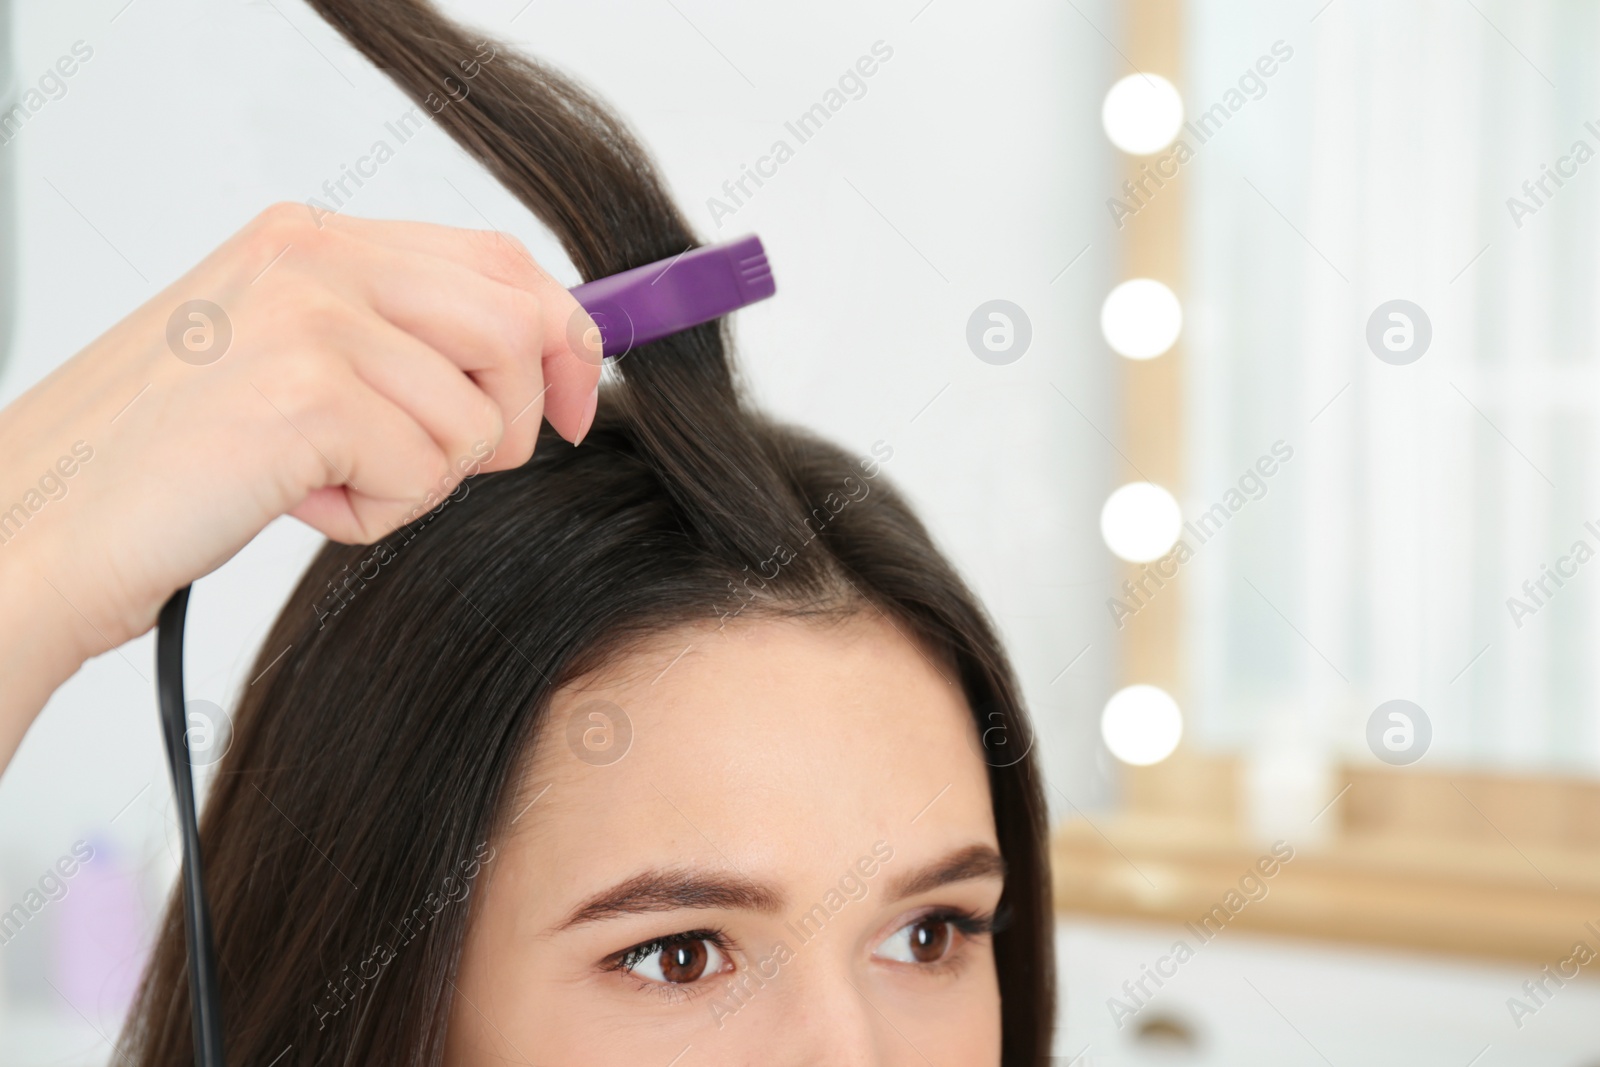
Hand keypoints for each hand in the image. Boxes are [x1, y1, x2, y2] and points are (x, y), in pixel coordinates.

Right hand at [0, 204, 600, 765]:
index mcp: (310, 238)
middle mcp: (314, 258)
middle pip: (518, 323)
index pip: (497, 259)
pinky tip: (294, 503)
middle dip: (517, 416)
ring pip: (477, 418)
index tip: (578, 400)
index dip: (563, 334)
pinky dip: (375, 516)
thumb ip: (389, 334)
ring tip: (324, 482)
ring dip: (419, 482)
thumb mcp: (282, 358)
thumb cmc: (160, 457)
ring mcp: (310, 320)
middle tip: (448, 466)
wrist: (42, 527)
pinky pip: (427, 476)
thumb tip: (534, 349)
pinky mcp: (309, 396)